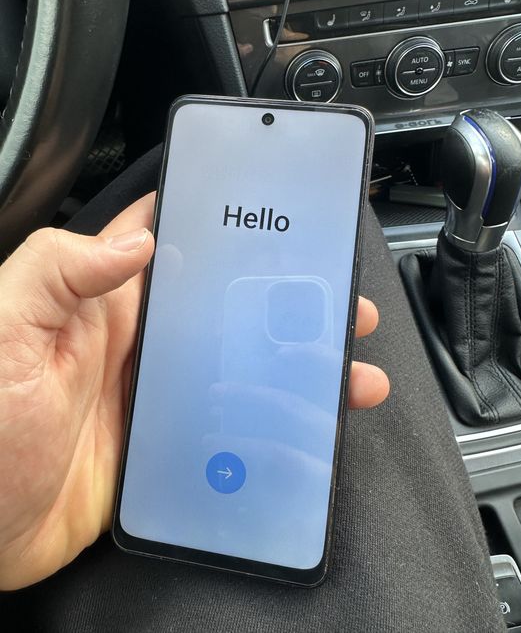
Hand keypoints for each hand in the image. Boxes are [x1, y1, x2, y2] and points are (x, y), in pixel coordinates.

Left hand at [0, 194, 387, 589]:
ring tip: (346, 371)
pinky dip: (270, 426)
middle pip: (221, 307)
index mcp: (103, 306)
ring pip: (237, 367)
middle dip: (280, 298)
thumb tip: (136, 238)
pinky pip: (228, 427)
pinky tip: (306, 432)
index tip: (275, 214)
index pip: (166, 242)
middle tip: (336, 302)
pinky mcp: (164, 446)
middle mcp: (136, 345)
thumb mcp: (3, 331)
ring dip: (291, 366)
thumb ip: (56, 272)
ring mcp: (154, 397)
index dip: (217, 222)